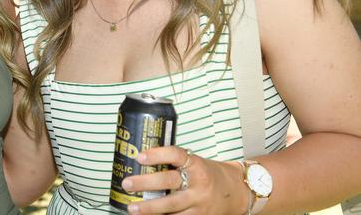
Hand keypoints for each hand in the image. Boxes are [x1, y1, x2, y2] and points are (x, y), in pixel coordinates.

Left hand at [121, 146, 247, 213]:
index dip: (157, 154)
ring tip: (132, 208)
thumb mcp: (195, 163)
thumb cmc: (209, 174)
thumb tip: (143, 161)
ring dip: (149, 209)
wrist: (237, 192)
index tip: (140, 156)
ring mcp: (199, 203)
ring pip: (171, 207)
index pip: (175, 154)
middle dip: (145, 183)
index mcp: (196, 164)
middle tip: (127, 183)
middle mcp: (198, 183)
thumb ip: (175, 163)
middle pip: (169, 182)